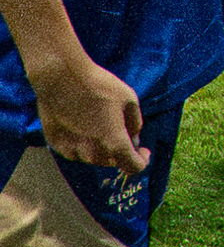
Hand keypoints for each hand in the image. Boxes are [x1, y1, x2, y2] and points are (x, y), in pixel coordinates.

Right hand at [30, 48, 147, 176]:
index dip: (142, 160)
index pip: (134, 167)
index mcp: (115, 144)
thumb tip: (134, 138)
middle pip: (113, 160)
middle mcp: (94, 154)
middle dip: (120, 149)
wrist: (63, 79)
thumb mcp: (129, 98)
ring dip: (100, 146)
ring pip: (93, 156)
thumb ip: (135, 123)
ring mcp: (73, 152)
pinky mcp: (58, 146)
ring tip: (98, 120)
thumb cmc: (99, 86)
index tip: (143, 150)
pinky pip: (76, 150)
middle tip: (120, 128)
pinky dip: (82, 142)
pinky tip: (81, 122)